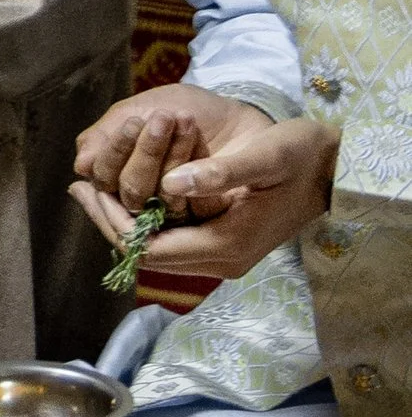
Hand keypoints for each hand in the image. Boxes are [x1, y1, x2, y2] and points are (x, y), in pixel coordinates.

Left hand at [70, 99, 336, 285]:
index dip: (114, 222)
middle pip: (147, 254)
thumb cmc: (302, 157)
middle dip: (110, 221)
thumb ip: (220, 172)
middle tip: (80, 188)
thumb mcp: (265, 155)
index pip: (150, 248)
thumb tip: (172, 181)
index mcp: (226, 246)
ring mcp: (223, 257)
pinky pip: (172, 240)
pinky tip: (129, 192)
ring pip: (157, 250)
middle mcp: (221, 261)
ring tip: (93, 188)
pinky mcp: (225, 245)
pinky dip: (146, 219)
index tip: (88, 191)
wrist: (336, 171)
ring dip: (125, 221)